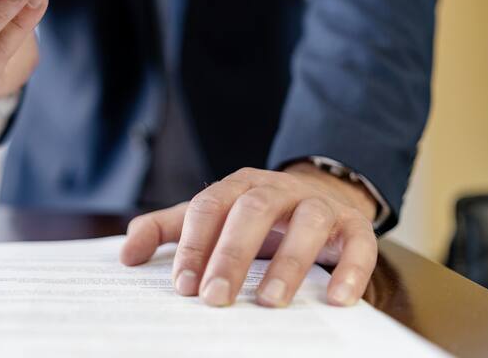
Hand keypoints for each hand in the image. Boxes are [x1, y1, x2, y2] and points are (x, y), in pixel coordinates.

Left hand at [120, 163, 378, 307]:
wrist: (321, 195)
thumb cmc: (256, 217)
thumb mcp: (211, 217)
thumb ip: (168, 230)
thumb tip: (126, 254)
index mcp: (238, 186)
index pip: (209, 208)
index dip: (194, 246)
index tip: (182, 286)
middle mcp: (278, 189)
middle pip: (253, 211)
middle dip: (232, 255)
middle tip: (215, 298)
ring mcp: (319, 205)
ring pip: (307, 222)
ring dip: (289, 261)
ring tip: (270, 302)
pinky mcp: (354, 226)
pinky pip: (360, 243)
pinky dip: (351, 269)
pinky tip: (337, 298)